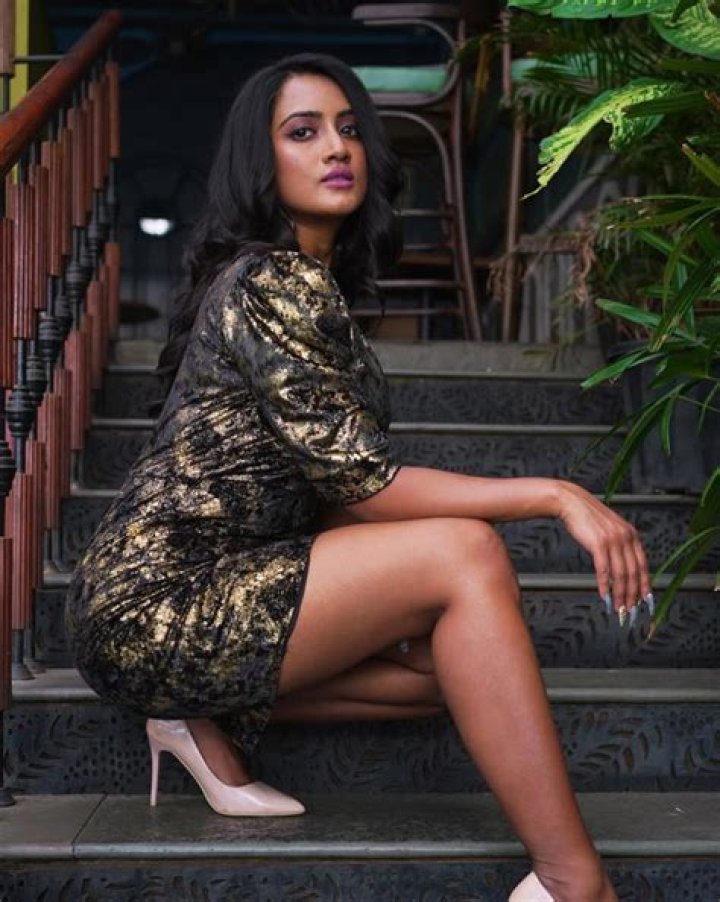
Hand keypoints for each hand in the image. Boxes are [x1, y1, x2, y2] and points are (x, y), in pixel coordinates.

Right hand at [556, 481, 650, 619]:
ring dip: (620, 594)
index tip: (645, 600)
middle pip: (633, 573)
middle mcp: (626, 537)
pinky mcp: (599, 543)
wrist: (572, 502)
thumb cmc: (589, 517)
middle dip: (632, 595)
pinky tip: (604, 595)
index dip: (645, 585)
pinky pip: (604, 570)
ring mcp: (613, 540)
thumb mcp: (611, 529)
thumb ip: (620, 545)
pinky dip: (605, 585)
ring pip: (621, 574)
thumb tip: (623, 568)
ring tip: (618, 607)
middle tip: (630, 610)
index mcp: (632, 535)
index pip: (643, 565)